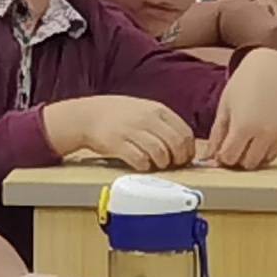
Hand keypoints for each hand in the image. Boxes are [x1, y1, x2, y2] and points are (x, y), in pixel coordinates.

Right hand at [43, 93, 193, 171]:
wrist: (88, 115)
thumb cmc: (119, 115)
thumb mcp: (144, 109)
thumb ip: (163, 123)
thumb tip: (184, 144)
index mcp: (157, 109)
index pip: (184, 132)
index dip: (188, 149)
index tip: (185, 158)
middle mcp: (146, 119)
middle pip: (175, 144)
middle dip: (178, 159)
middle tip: (174, 165)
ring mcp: (132, 131)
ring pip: (160, 153)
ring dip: (162, 164)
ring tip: (157, 165)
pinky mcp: (118, 144)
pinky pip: (140, 160)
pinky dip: (145, 166)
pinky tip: (142, 164)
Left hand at [203, 53, 276, 170]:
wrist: (271, 68)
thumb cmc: (244, 84)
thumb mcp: (224, 108)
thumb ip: (217, 135)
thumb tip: (209, 158)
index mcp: (243, 126)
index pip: (229, 158)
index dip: (223, 156)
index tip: (223, 149)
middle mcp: (264, 132)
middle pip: (247, 164)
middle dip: (239, 158)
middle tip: (236, 144)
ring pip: (264, 161)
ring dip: (255, 154)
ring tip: (250, 137)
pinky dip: (269, 148)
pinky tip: (263, 133)